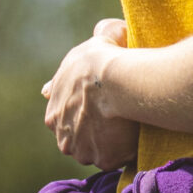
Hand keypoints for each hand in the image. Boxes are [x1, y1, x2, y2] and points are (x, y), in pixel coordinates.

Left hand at [43, 22, 141, 168]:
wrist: (115, 79)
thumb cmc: (103, 57)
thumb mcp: (97, 40)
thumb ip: (97, 39)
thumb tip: (103, 32)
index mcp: (53, 114)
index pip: (67, 121)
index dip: (84, 114)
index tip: (99, 108)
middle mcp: (63, 137)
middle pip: (80, 141)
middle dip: (94, 133)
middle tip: (117, 120)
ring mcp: (83, 151)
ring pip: (97, 151)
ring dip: (110, 145)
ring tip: (130, 129)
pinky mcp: (104, 160)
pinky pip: (117, 160)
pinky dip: (127, 152)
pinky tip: (139, 138)